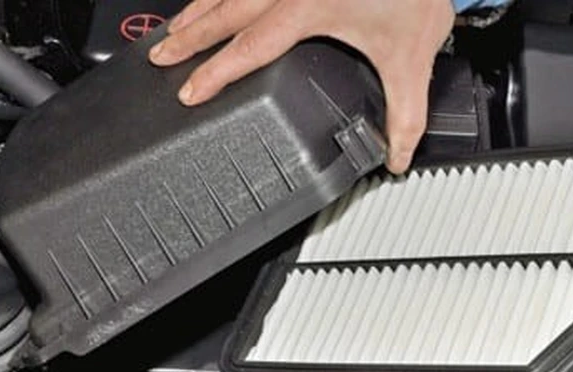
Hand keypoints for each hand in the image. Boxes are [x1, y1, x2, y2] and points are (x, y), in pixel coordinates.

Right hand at [148, 0, 455, 173]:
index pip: (248, 48)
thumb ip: (405, 113)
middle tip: (159, 57)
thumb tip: (398, 155)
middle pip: (223, 10)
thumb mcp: (413, 55)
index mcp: (308, 6)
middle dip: (188, 37)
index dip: (215, 73)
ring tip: (174, 29)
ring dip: (198, 8)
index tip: (189, 92)